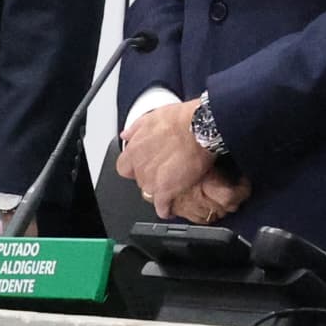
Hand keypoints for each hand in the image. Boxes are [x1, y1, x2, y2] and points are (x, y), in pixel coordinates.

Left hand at [114, 101, 238, 223]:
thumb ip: (136, 128)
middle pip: (139, 180)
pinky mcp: (167, 191)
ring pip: (149, 193)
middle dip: (150, 177)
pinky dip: (165, 209)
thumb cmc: (182, 120)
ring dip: (158, 190)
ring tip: (170, 184)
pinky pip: (162, 207)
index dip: (135, 167)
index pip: (124, 167)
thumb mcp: (153, 116)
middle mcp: (140, 166)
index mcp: (135, 149)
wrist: (201, 128)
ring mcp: (152, 181)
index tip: (143, 164)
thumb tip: (126, 135)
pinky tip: (169, 208)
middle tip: (163, 170)